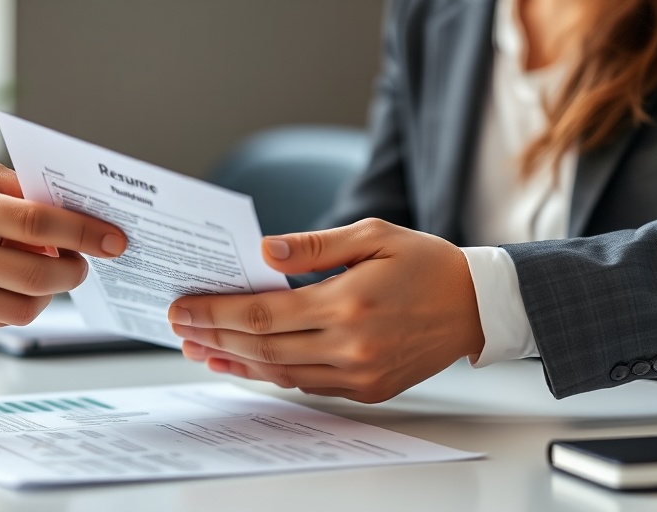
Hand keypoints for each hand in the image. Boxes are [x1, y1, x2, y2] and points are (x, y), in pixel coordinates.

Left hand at [168, 218, 484, 402]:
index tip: (185, 307)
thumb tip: (264, 249)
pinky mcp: (368, 389)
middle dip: (214, 335)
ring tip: (200, 349)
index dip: (217, 311)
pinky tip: (248, 362)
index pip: (263, 312)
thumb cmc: (426, 264)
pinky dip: (272, 374)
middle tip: (180, 328)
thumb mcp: (373, 235)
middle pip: (263, 346)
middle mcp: (350, 345)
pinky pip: (307, 385)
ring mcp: (359, 373)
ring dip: (236, 360)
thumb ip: (314, 246)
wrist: (476, 306)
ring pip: (280, 372)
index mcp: (348, 302)